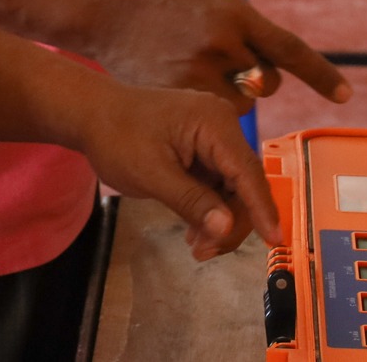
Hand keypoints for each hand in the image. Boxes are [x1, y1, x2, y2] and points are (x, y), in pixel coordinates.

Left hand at [68, 76, 281, 260]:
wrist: (91, 114)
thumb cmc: (116, 136)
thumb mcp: (152, 174)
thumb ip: (191, 201)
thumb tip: (225, 228)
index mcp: (213, 122)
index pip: (248, 171)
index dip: (262, 208)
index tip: (275, 240)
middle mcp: (221, 124)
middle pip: (243, 183)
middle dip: (230, 222)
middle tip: (205, 253)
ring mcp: (212, 135)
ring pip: (232, 188)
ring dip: (219, 220)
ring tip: (197, 248)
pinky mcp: (203, 147)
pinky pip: (217, 183)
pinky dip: (209, 209)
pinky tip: (195, 231)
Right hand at [83, 0, 349, 112]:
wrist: (110, 8)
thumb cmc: (166, 2)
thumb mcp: (212, 1)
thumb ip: (244, 32)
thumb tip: (268, 73)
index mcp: (234, 14)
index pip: (289, 49)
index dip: (321, 74)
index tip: (346, 95)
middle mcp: (221, 42)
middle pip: (266, 81)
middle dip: (255, 77)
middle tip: (225, 61)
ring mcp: (198, 70)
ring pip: (240, 102)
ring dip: (228, 93)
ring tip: (195, 68)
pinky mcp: (177, 92)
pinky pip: (211, 114)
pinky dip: (205, 106)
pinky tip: (182, 81)